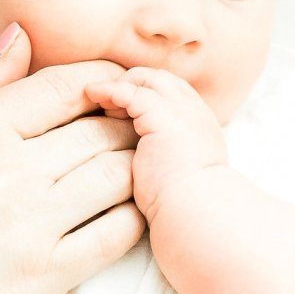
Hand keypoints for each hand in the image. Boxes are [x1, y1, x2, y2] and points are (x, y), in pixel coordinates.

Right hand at [0, 30, 141, 293]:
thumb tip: (20, 32)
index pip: (64, 88)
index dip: (104, 87)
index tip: (119, 97)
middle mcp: (9, 171)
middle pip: (101, 130)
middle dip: (129, 129)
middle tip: (142, 138)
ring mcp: (29, 225)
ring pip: (116, 178)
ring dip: (137, 174)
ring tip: (142, 177)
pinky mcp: (41, 278)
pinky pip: (115, 237)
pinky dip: (133, 223)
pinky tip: (129, 221)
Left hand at [96, 66, 226, 221]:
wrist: (195, 214)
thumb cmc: (182, 206)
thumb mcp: (178, 172)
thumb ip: (163, 154)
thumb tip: (140, 156)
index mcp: (200, 126)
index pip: (171, 93)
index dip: (143, 93)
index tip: (118, 110)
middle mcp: (195, 112)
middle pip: (160, 80)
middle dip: (131, 83)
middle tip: (105, 101)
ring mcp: (182, 111)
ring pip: (146, 80)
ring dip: (119, 85)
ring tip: (95, 95)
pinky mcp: (162, 117)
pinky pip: (131, 92)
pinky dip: (110, 90)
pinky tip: (94, 94)